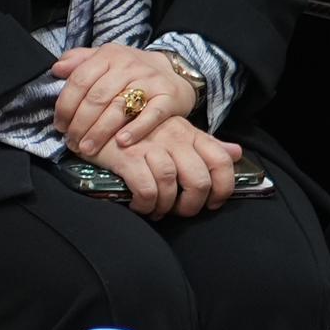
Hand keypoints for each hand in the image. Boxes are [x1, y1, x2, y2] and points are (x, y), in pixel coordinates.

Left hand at [54, 43, 183, 159]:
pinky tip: (121, 143)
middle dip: (80, 124)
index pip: (80, 80)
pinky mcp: (169, 97)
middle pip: (97, 98)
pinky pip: (151, 115)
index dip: (65, 106)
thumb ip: (79, 60)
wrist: (174, 71)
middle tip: (72, 142)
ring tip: (87, 149)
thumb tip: (56, 69)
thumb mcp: (105, 58)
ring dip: (100, 132)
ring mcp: (150, 81)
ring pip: (119, 108)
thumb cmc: (131, 70)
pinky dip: (135, 130)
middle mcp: (129, 66)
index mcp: (108, 55)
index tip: (59, 125)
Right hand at [107, 120, 236, 218]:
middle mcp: (174, 138)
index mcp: (189, 133)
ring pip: (171, 185)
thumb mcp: (174, 131)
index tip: (212, 202)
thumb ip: (205, 144)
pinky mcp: (127, 157)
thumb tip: (236, 152)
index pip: (221, 160)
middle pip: (199, 180)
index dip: (223, 187)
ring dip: (166, 206)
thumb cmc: (136, 131)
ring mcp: (150, 146)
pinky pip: (147, 189)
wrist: (94, 119)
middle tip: (181, 211)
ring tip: (157, 210)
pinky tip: (140, 205)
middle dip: (192, 205)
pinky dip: (146, 204)